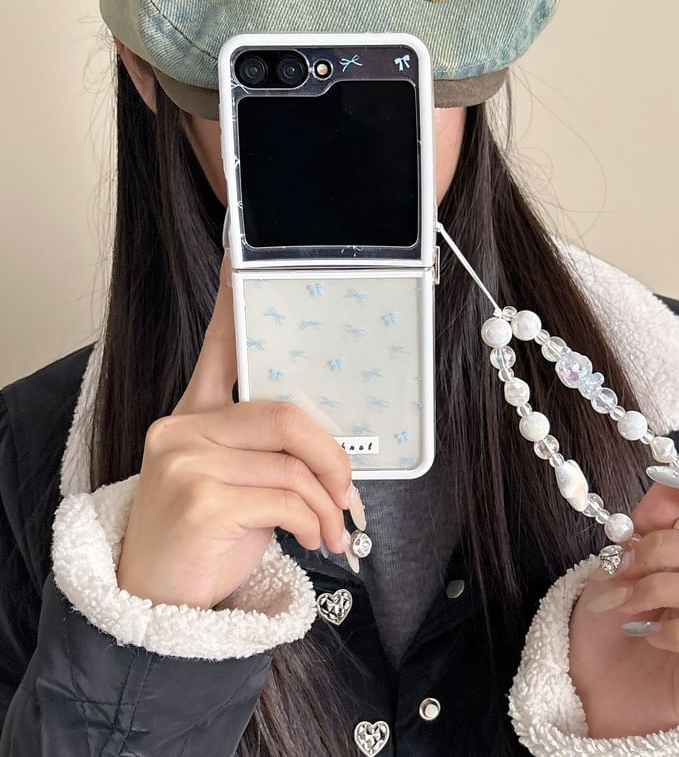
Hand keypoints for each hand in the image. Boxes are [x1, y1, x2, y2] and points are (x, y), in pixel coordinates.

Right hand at [116, 252, 355, 609]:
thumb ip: (268, 454)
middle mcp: (181, 427)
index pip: (218, 347)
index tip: (240, 253)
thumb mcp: (235, 483)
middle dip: (332, 455)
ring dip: (329, 502)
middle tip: (349, 490)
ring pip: (292, 461)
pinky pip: (286, 498)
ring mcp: (185, 460)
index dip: (233, 300)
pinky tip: (313, 541)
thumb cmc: (206, 538)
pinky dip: (314, 522)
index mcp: (193, 415)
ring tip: (334, 529)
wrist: (154, 602)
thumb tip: (335, 452)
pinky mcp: (199, 499)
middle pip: (285, 413)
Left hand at [568, 470, 678, 737]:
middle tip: (621, 566)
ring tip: (618, 602)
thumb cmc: (610, 628)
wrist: (592, 691)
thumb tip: (671, 478)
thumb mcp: (619, 564)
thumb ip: (650, 524)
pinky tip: (642, 634)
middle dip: (661, 547)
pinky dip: (666, 629)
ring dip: (652, 587)